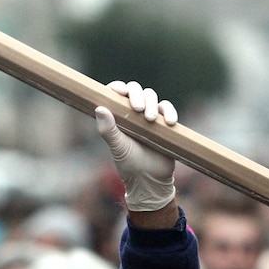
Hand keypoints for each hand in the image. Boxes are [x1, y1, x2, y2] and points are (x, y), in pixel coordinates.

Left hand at [96, 81, 177, 211]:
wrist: (150, 180)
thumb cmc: (129, 164)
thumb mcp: (117, 147)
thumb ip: (108, 129)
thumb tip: (99, 108)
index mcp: (117, 116)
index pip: (116, 94)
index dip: (117, 87)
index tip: (119, 90)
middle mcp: (132, 113)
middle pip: (135, 90)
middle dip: (137, 95)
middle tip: (138, 109)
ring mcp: (149, 116)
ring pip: (152, 96)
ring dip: (152, 104)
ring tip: (150, 120)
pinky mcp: (163, 123)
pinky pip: (167, 109)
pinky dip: (169, 111)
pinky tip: (169, 122)